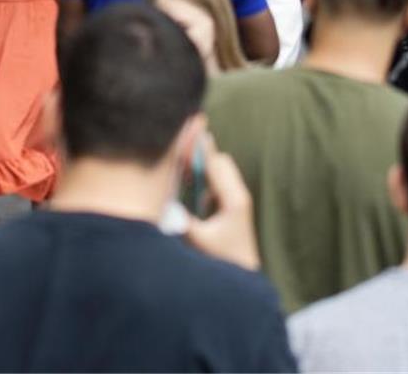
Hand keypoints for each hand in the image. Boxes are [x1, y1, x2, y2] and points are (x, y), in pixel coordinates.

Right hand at [184, 132, 260, 271]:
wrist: (244, 274)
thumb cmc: (224, 260)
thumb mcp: (199, 241)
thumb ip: (182, 221)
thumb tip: (163, 204)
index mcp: (234, 200)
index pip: (215, 165)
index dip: (200, 149)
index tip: (190, 133)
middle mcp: (239, 195)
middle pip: (220, 161)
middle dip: (201, 157)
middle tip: (179, 159)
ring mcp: (239, 200)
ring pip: (221, 170)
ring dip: (202, 169)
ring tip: (183, 174)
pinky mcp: (234, 206)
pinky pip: (219, 182)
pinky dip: (205, 180)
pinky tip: (193, 193)